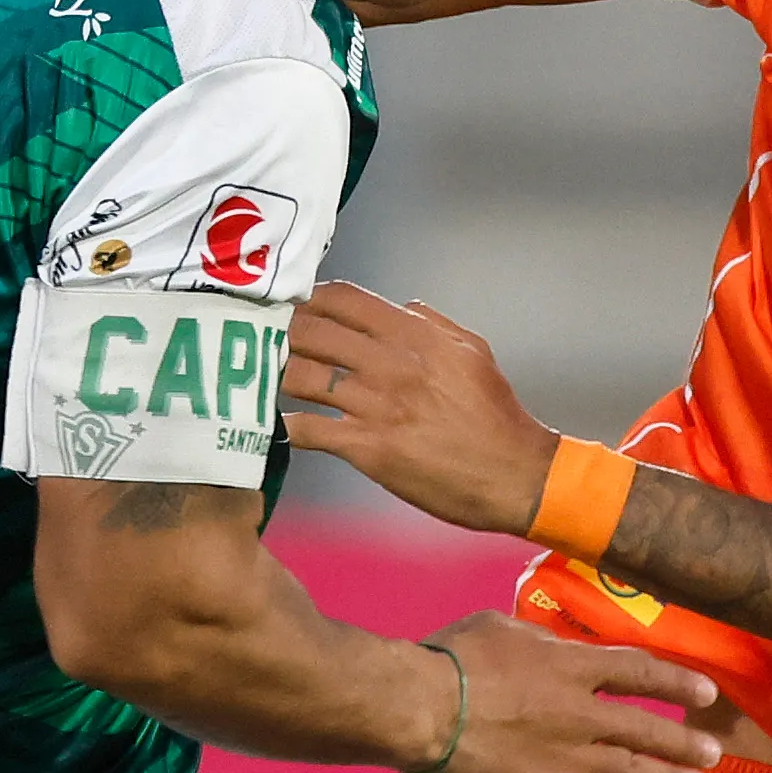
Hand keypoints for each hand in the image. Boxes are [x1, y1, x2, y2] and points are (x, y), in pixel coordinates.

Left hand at [283, 284, 565, 537]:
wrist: (512, 475)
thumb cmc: (496, 416)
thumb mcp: (474, 352)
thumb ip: (434, 325)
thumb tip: (402, 307)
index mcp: (414, 336)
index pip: (344, 300)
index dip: (309, 297)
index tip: (294, 304)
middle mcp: (389, 364)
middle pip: (310, 331)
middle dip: (279, 331)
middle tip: (260, 340)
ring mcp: (375, 406)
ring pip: (301, 376)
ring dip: (274, 376)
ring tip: (259, 379)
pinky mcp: (367, 448)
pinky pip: (307, 430)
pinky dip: (286, 426)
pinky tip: (276, 425)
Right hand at [419, 610, 718, 772]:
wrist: (422, 708)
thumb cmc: (452, 660)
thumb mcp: (504, 629)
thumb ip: (542, 641)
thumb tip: (558, 646)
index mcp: (572, 667)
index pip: (640, 672)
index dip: (677, 683)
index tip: (706, 694)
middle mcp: (581, 713)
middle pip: (647, 728)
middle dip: (684, 741)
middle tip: (713, 751)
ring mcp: (568, 757)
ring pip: (634, 772)